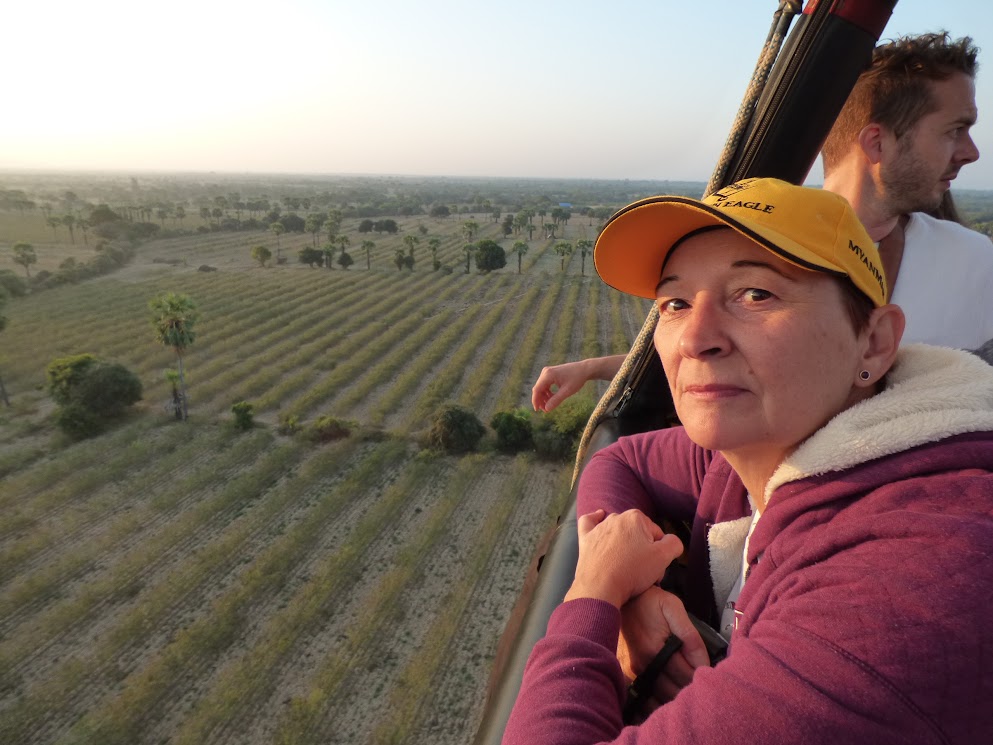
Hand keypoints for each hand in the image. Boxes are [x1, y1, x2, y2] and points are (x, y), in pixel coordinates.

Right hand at [531, 360, 590, 412]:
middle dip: (540, 400)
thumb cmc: (577, 379)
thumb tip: (546, 409)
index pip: (537, 389)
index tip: (537, 410)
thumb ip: (556, 400)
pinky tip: (553, 397)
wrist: (584, 369)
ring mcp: (547, 372)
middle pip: (538, 388)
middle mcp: (546, 372)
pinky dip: (547, 392)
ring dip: (544, 397)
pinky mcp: (550, 373)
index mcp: (548, 375)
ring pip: (541, 387)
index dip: (535, 400)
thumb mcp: (567, 391)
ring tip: (550, 404)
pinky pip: (545, 385)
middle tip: (546, 410)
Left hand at [565, 510, 682, 608]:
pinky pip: (590, 523)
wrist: (600, 587)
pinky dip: (595, 521)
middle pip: (638, 534)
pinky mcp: (586, 538)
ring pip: (618, 532)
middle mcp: (616, 517)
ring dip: (624, 544)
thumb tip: (671, 540)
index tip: (655, 568)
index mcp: (636, 518)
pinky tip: (599, 520)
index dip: (659, 552)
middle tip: (643, 571)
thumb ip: (674, 543)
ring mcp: (599, 528)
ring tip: (625, 565)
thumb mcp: (663, 558)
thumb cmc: (632, 571)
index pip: (657, 534)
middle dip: (642, 549)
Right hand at [618, 586, 709, 705]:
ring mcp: (632, 672)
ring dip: (675, 698)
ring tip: (687, 691)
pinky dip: (657, 702)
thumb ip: (690, 637)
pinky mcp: (626, 673)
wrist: (621, 598)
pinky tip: (667, 700)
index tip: (712, 676)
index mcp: (655, 650)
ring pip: (659, 699)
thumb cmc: (650, 601)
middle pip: (674, 692)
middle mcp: (642, 665)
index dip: (702, 678)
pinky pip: (644, 698)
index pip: (686, 676)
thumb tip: (703, 664)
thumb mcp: (674, 608)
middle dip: (690, 691)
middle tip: (703, 686)